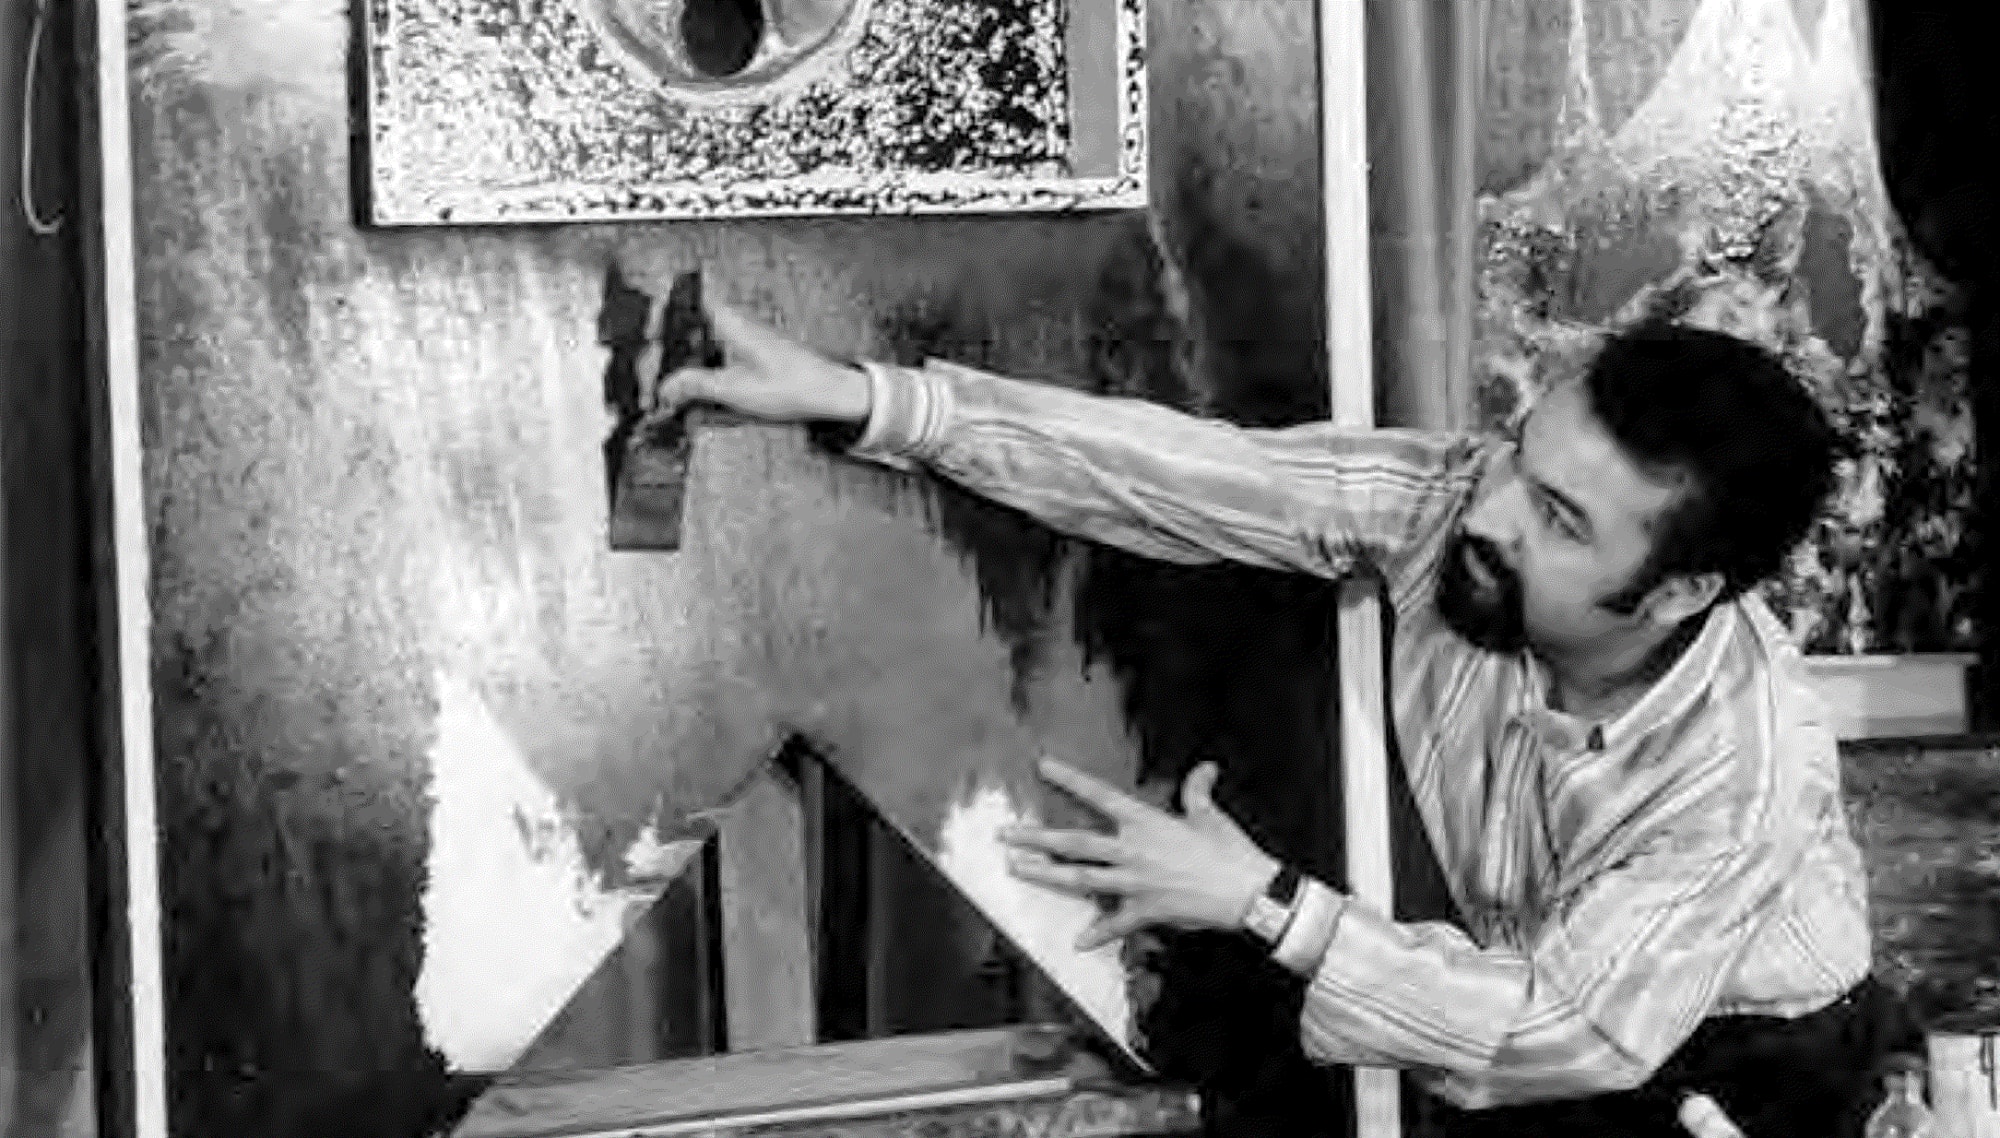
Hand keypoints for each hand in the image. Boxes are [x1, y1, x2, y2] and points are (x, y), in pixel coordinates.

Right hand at [649, 299, 872, 425]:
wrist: (833, 394)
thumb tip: (666, 387)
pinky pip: (724, 357)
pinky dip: (710, 370)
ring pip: (709, 341)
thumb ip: (696, 386)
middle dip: (674, 339)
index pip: (695, 297)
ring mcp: (750, 340)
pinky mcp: (757, 356)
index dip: (670, 297)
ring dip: (692, 359)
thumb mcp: (736, 391)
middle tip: (650, 353)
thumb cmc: (794, 387)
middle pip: (696, 322)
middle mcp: (740, 326)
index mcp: (733, 324)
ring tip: (672, 382)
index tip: (648, 301)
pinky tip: (702, 392)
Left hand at [1001, 758, 1279, 950]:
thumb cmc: (1232, 851)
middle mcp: (1134, 851)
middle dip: (1036, 838)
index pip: (1100, 796)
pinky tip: (1078, 942)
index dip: (1069, 779)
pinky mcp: (1148, 912)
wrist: (1250, 893)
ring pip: (1081, 880)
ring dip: (1046, 876)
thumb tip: (1205, 767)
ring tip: (1016, 871)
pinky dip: (1098, 934)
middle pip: (1075, 843)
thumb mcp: (1211, 815)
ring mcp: (1136, 884)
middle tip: (1006, 835)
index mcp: (1147, 823)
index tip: (1042, 766)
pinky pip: (1116, 925)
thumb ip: (1198, 789)